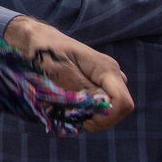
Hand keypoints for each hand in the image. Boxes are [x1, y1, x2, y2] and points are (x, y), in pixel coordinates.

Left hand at [3, 15, 133, 132]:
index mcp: (106, 68)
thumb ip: (82, 88)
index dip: (107, 118)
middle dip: (98, 119)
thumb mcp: (59, 71)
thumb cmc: (46, 52)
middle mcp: (112, 74)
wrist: (39, 41)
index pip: (123, 103)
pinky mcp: (99, 86)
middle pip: (119, 110)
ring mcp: (107, 80)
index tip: (83, 120)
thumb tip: (104, 104)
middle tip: (72, 114)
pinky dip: (86, 111)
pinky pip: (101, 106)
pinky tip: (70, 104)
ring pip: (111, 110)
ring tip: (68, 107)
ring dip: (90, 115)